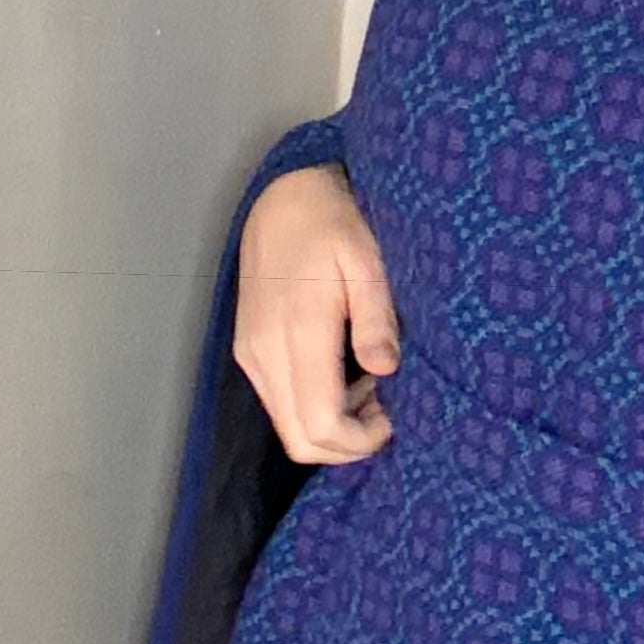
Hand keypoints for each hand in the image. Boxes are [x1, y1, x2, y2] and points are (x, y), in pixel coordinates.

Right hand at [233, 162, 399, 462]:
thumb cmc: (333, 224)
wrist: (284, 198)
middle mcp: (264, 353)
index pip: (319, 423)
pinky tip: (347, 375)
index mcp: (296, 332)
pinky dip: (315, 408)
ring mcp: (251, 355)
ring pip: (288, 427)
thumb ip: (374, 318)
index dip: (360, 441)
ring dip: (332, 427)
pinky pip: (280, 404)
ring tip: (373, 388)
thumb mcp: (366, 261)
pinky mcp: (249, 351)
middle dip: (348, 445)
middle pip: (299, 440)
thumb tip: (386, 369)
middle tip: (387, 412)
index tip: (395, 420)